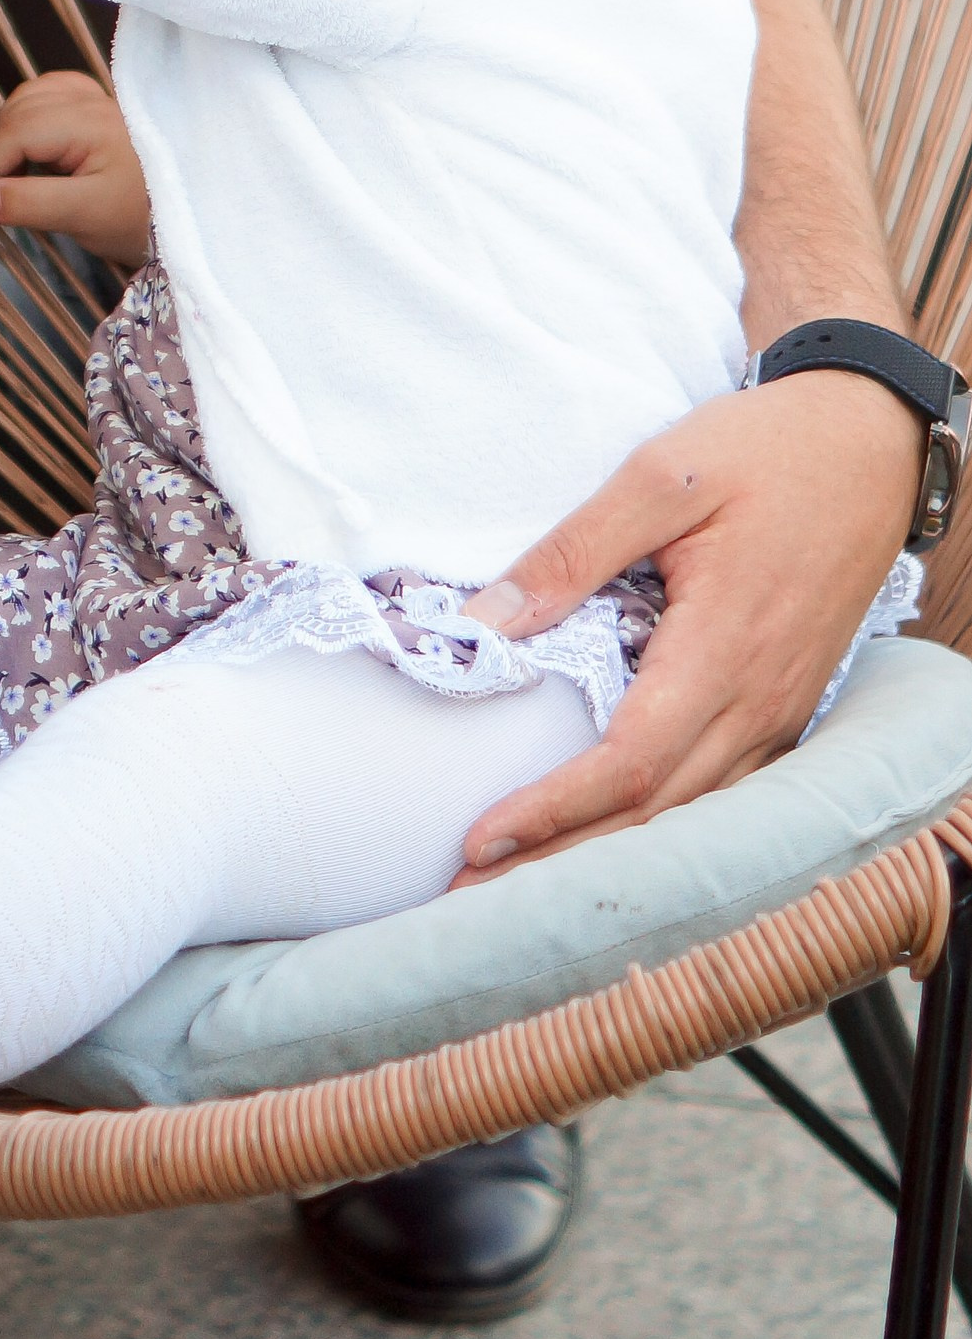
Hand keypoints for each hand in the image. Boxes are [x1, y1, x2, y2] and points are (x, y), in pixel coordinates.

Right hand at [0, 73, 153, 265]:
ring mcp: (96, 98)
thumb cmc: (138, 218)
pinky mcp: (98, 104)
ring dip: (10, 133)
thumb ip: (31, 203)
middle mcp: (91, 100)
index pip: (16, 132)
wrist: (186, 216)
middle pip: (19, 111)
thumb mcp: (84, 216)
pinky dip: (30, 116)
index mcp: (88, 123)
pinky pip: (49, 95)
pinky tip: (36, 145)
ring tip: (14, 174)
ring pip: (29, 98)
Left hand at [451, 370, 923, 876]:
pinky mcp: (787, 706)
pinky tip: (611, 839)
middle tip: (469, 895)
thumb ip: (572, 552)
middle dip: (560, 862)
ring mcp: (781, 712)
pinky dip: (662, 829)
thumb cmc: (766, 451)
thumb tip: (485, 623)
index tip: (479, 841)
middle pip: (656, 815)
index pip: (630, 765)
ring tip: (519, 884)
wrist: (869, 444)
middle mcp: (760, 701)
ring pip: (692, 815)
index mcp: (724, 649)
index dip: (553, 814)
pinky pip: (724, 792)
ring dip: (606, 857)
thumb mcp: (658, 477)